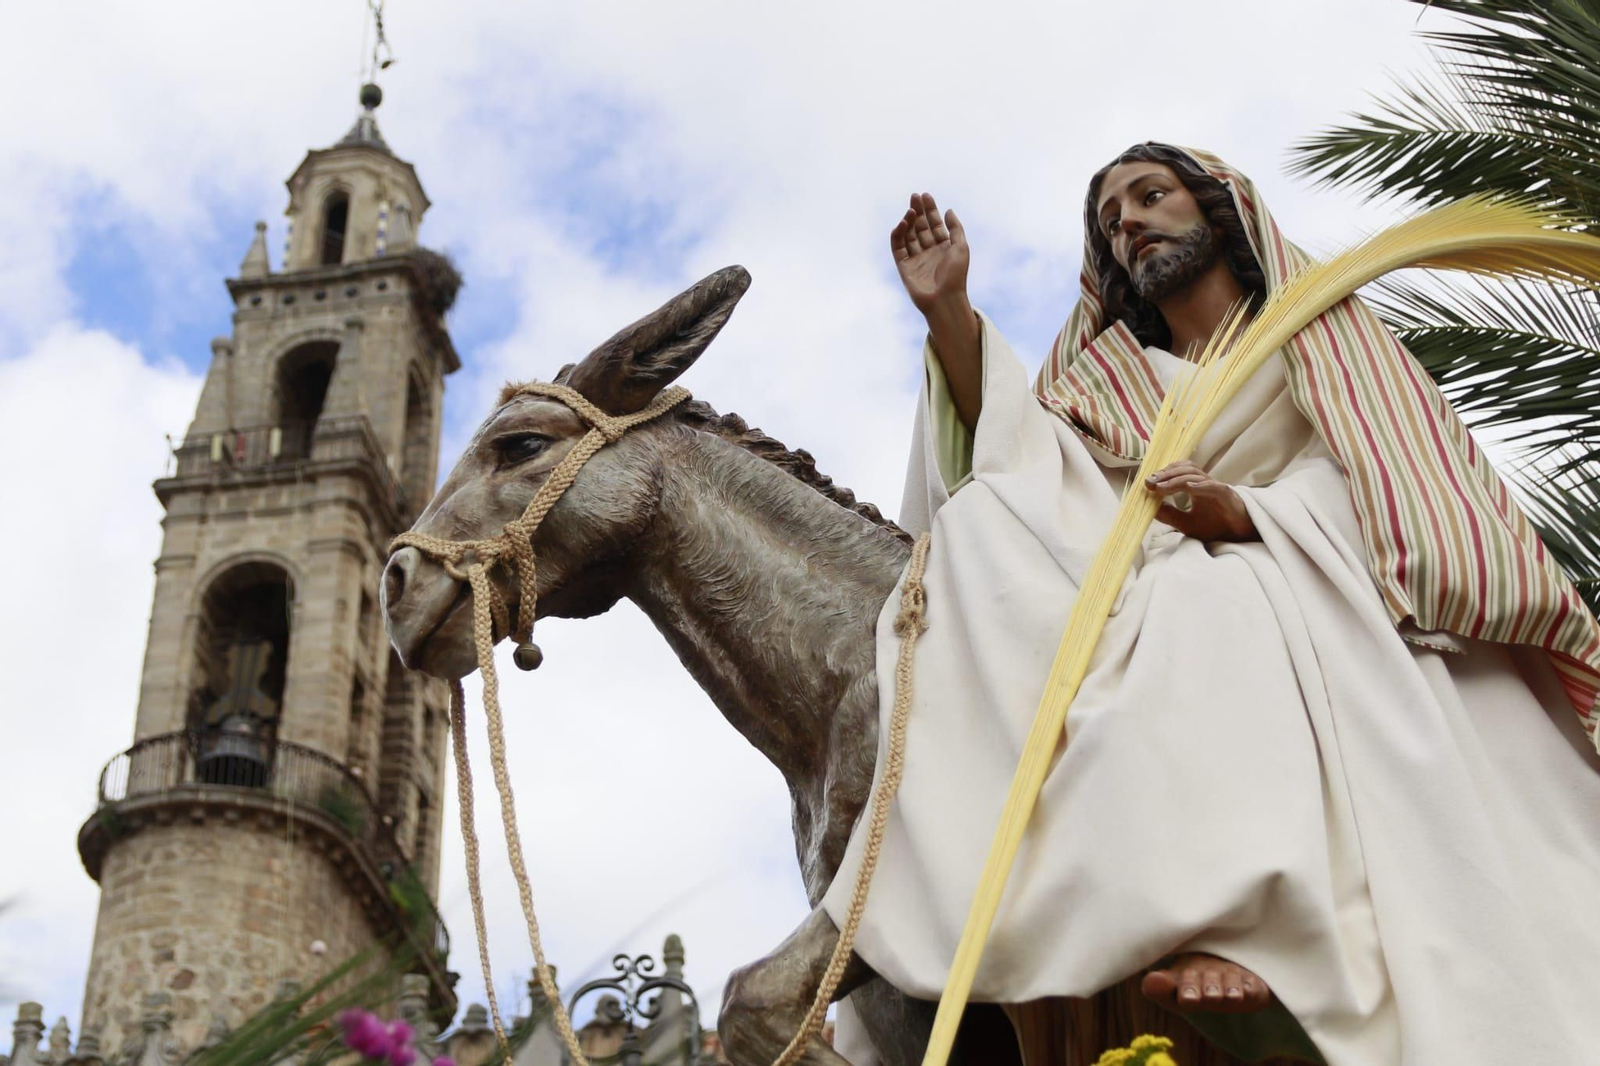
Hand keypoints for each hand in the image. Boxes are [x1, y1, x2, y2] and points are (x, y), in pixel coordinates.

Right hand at [891, 192, 970, 318]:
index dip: (930, 210)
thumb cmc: (956, 275)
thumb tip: (948, 210)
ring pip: (909, 235)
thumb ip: (955, 228)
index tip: (926, 196)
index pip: (934, 224)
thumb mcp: (961, 247)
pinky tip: (903, 223)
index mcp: (944, 247)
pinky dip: (898, 234)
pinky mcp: (904, 266)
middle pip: (921, 227)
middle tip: (914, 196)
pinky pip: (898, 247)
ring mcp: (916, 259)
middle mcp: (929, 251)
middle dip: (918, 211)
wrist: (944, 299)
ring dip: (909, 221)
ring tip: (911, 210)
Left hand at [1146, 461, 1256, 541]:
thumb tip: (1150, 508)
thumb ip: (1169, 515)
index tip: (1147, 483)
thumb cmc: (1215, 526)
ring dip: (1177, 479)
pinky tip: (1188, 488)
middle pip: (1184, 469)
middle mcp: (1205, 484)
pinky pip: (1212, 486)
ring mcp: (1216, 487)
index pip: (1177, 473)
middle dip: (1165, 474)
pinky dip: (1200, 486)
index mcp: (1195, 487)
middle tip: (1150, 482)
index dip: (1162, 475)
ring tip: (1161, 487)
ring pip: (1195, 475)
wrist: (1239, 536)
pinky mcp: (1226, 494)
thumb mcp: (1186, 523)